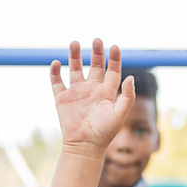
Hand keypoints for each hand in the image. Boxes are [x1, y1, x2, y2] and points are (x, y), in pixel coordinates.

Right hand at [50, 38, 135, 155]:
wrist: (85, 146)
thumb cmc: (104, 132)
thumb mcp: (120, 114)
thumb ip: (127, 96)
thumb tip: (131, 77)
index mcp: (107, 92)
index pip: (112, 70)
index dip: (114, 58)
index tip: (115, 47)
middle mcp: (92, 89)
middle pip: (95, 65)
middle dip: (96, 52)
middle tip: (96, 40)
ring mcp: (77, 92)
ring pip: (75, 68)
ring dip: (75, 55)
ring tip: (74, 43)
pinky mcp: (62, 98)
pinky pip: (57, 81)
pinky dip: (55, 71)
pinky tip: (57, 63)